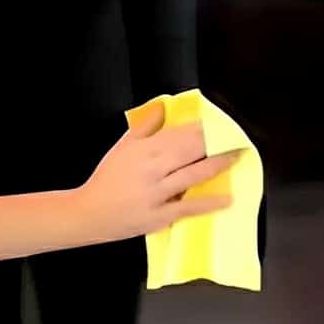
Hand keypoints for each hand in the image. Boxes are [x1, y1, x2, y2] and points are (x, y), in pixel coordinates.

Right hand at [76, 103, 238, 239]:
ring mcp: (156, 193)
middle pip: (188, 150)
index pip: (176, 133)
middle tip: (235, 136)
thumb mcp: (121, 148)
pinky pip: (188, 207)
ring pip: (191, 174)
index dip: (200, 128)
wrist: (88, 213)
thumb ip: (143, 127)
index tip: (218, 123)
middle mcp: (150, 169)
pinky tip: (227, 198)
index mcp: (141, 150)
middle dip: (213, 142)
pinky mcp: (159, 215)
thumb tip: (162, 107)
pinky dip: (208, 203)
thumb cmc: (107, 181)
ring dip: (216, 164)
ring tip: (235, 156)